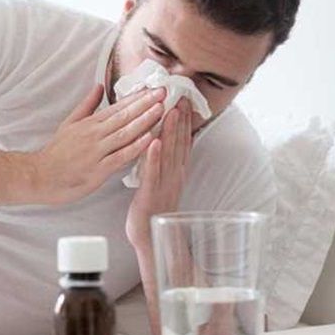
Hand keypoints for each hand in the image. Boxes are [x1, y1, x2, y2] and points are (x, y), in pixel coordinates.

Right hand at [25, 84, 164, 204]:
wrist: (40, 177)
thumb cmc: (57, 153)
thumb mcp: (69, 123)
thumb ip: (87, 105)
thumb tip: (98, 85)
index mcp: (90, 123)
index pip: (118, 106)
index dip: (138, 97)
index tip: (154, 89)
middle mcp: (94, 134)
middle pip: (124, 116)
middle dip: (146, 104)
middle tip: (164, 93)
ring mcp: (96, 151)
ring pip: (125, 133)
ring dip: (144, 120)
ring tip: (162, 110)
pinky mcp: (97, 170)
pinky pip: (120, 156)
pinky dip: (135, 147)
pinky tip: (150, 139)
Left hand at [126, 98, 192, 251]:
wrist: (150, 238)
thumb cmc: (152, 209)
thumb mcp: (162, 182)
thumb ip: (164, 163)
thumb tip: (162, 143)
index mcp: (175, 172)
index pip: (182, 141)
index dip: (184, 121)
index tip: (184, 100)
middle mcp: (174, 175)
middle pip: (178, 143)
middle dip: (180, 119)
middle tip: (181, 96)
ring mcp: (164, 184)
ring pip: (168, 154)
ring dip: (170, 132)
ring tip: (171, 111)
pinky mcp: (152, 194)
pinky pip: (153, 172)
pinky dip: (154, 156)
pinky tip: (154, 141)